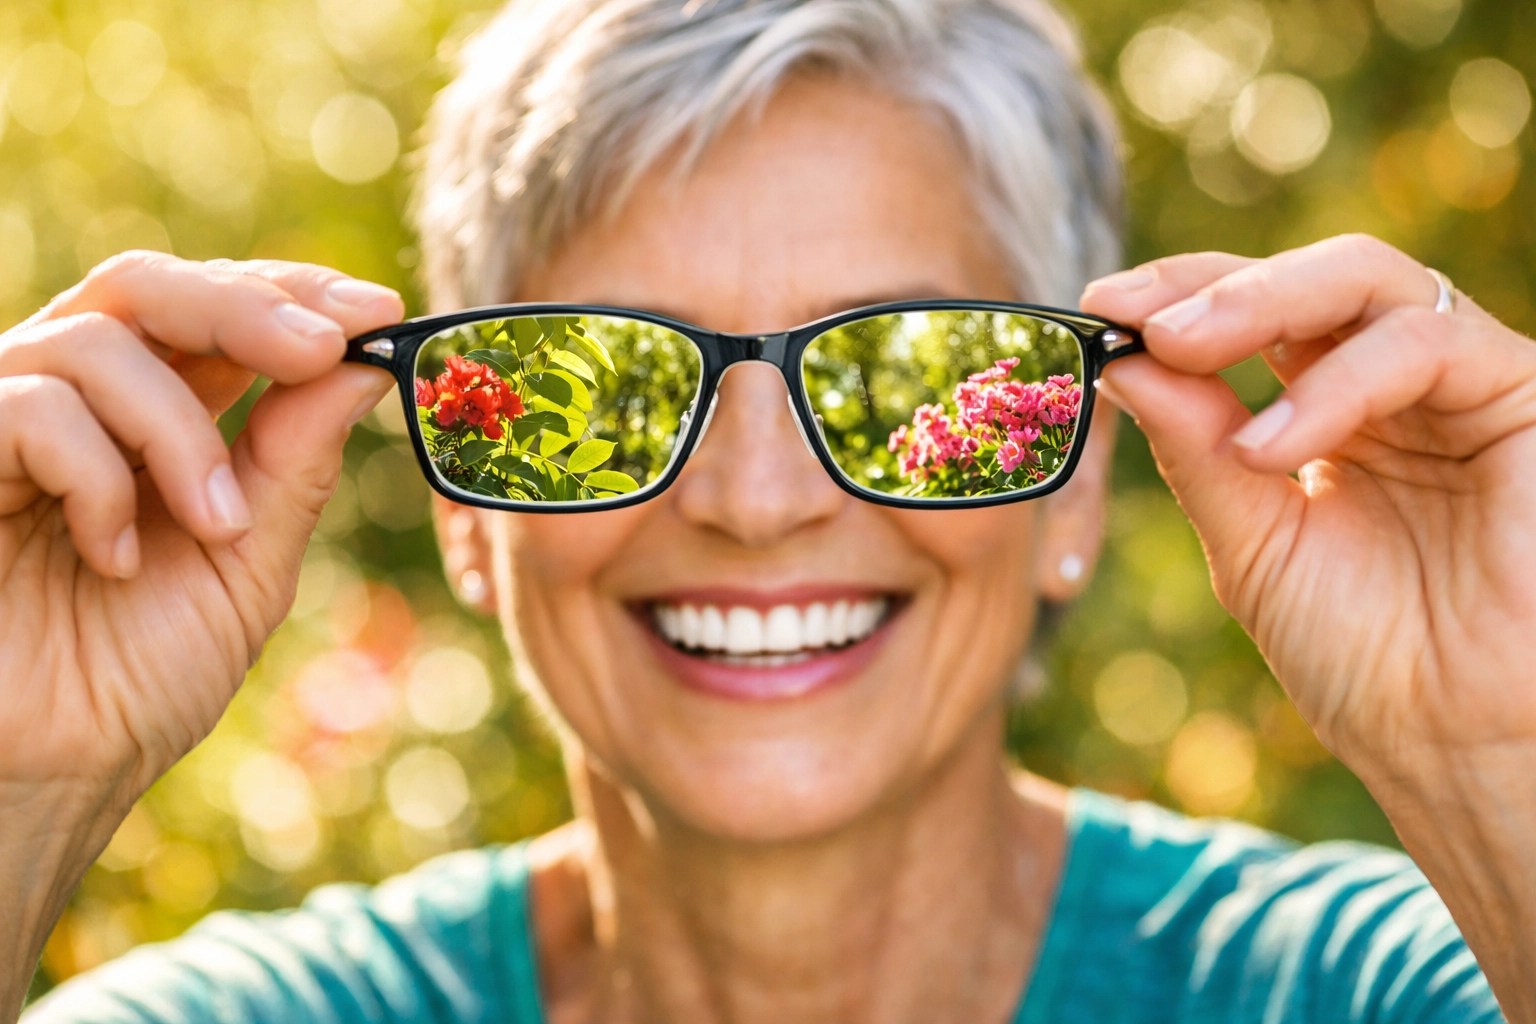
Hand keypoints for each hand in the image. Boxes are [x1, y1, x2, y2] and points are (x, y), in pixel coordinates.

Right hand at [0, 251, 400, 811]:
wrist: (49, 775)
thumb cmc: (138, 678)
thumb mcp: (248, 562)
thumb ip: (296, 462)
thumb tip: (369, 363)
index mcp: (148, 418)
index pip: (213, 308)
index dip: (292, 293)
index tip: (379, 310)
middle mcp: (70, 402)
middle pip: (147, 286)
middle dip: (247, 305)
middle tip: (323, 345)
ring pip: (97, 342)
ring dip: (181, 434)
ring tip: (220, 528)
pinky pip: (27, 408)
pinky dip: (97, 477)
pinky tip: (114, 557)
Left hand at [1081, 234, 1535, 781]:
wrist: (1450, 742)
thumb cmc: (1361, 656)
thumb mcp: (1249, 541)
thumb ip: (1194, 448)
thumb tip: (1119, 362)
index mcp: (1329, 412)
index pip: (1257, 313)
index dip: (1180, 294)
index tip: (1096, 305)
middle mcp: (1397, 386)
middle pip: (1310, 277)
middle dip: (1211, 284)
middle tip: (1133, 313)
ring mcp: (1461, 386)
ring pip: (1368, 280)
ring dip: (1259, 305)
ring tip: (1178, 353)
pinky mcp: (1521, 397)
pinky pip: (1426, 342)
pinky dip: (1334, 383)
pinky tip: (1270, 446)